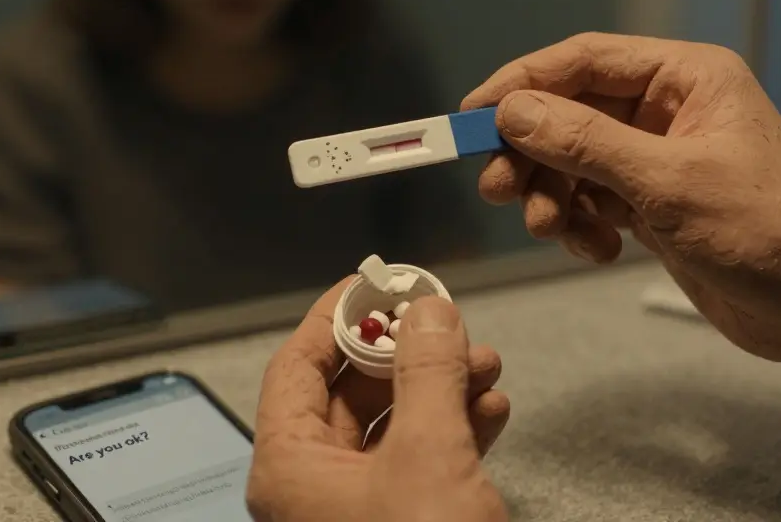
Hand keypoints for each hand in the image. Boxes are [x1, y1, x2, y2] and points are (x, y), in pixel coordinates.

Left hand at [246, 278, 509, 521]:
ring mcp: (354, 509)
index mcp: (288, 467)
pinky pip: (418, 465)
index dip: (337, 318)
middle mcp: (311, 487)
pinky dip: (453, 433)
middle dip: (408, 354)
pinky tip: (492, 408)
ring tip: (488, 363)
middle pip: (349, 393)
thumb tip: (429, 309)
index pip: (297, 367)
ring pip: (393, 427)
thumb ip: (428, 374)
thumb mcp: (428, 454)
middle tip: (451, 325)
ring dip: (441, 390)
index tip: (378, 282)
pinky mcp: (398, 521)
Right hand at [462, 33, 780, 363]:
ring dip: (553, 195)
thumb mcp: (668, 183)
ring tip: (550, 230)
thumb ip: (585, 143)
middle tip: (498, 189)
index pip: (584, 60)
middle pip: (572, 112)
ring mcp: (662, 158)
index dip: (522, 83)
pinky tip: (597, 250)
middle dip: (532, 152)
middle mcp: (671, 108)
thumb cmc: (763, 233)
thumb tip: (512, 112)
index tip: (471, 116)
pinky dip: (582, 224)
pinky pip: (594, 199)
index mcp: (688, 77)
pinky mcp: (657, 204)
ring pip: (576, 161)